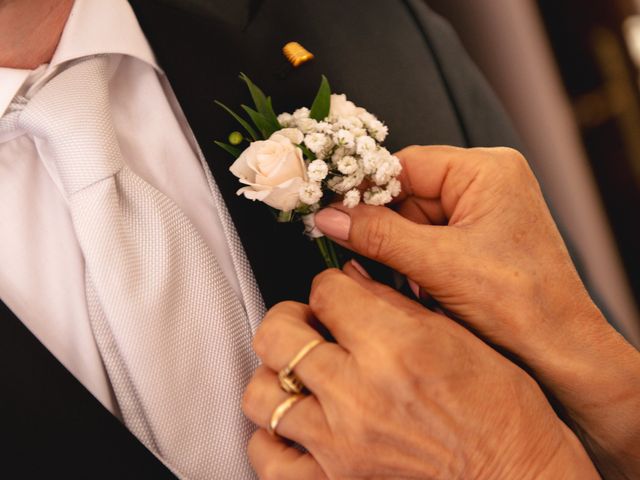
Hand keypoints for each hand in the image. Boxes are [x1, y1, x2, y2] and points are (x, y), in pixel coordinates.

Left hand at [243, 267, 597, 478]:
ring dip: (275, 375)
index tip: (337, 297)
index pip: (324, 291)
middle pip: (278, 333)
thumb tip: (349, 277)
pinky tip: (294, 422)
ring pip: (260, 392)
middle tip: (308, 325)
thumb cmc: (500, 408)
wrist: (514, 474)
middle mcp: (359, 394)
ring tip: (300, 375)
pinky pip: (266, 456)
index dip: (329, 286)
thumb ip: (392, 301)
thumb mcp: (456, 335)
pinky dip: (270, 435)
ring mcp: (339, 445)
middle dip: (290, 318)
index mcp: (395, 347)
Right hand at [313, 146, 639, 477]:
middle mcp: (486, 183)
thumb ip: (378, 235)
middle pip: (407, 193)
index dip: (366, 190)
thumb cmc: (520, 304)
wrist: (560, 352)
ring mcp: (482, 212)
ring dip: (397, 249)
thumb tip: (328, 217)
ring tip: (399, 278)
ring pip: (414, 220)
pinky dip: (412, 262)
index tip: (332, 213)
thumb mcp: (439, 264)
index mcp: (487, 171)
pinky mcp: (477, 239)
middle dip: (383, 227)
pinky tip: (414, 286)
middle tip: (355, 251)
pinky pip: (428, 240)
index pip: (406, 165)